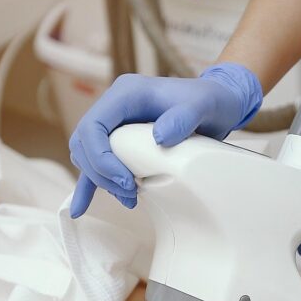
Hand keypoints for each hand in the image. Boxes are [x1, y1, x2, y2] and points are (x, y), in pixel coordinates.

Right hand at [68, 63, 262, 216]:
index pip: (93, 126)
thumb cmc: (209, 100)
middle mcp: (115, 107)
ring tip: (130, 197)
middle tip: (131, 192)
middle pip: (85, 144)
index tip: (126, 180)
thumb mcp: (202, 106)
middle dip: (102, 173)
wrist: (218, 104)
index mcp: (126, 94)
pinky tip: (82, 206)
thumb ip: (184, 118)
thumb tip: (159, 138)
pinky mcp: (122, 142)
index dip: (101, 157)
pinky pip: (97, 164)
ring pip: (88, 156)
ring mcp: (116, 124)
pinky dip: (90, 185)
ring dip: (103, 181)